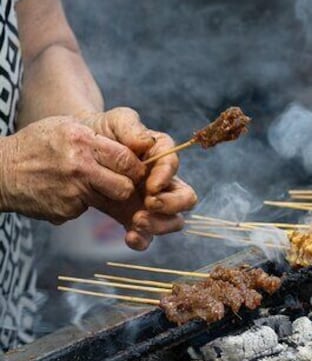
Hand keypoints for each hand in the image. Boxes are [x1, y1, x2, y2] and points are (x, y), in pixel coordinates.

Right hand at [0, 115, 144, 223]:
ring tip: (95, 186)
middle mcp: (80, 166)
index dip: (136, 166)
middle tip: (123, 181)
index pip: (126, 158)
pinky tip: (67, 193)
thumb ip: (97, 137)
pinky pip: (89, 208)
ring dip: (109, 195)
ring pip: (112, 199)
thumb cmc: (37, 145)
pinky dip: (83, 203)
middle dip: (129, 185)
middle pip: (126, 185)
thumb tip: (134, 144)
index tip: (134, 168)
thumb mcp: (65, 127)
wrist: (1, 171)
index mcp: (82, 141)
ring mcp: (73, 190)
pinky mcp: (67, 210)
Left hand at [81, 107, 197, 249]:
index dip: (166, 176)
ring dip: (160, 224)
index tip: (151, 185)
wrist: (76, 151)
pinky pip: (148, 236)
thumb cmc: (101, 132)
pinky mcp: (135, 218)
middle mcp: (163, 182)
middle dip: (171, 204)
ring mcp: (151, 203)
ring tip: (137, 221)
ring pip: (173, 220)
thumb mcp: (114, 121)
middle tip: (149, 203)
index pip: (174, 166)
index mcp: (161, 156)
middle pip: (186, 198)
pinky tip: (129, 237)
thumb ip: (131, 126)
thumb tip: (145, 143)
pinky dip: (142, 240)